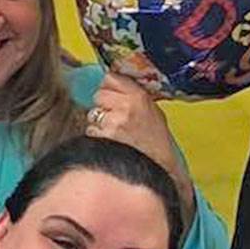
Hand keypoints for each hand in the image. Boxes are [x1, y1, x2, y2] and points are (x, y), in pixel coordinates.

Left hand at [86, 72, 194, 222]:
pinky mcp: (102, 139)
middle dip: (103, 105)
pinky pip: (91, 132)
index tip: (112, 95)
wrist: (158, 170)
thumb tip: (114, 85)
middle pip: (98, 95)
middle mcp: (125, 107)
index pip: (111, 78)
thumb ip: (135, 97)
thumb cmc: (157, 144)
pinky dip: (97, 137)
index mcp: (139, 97)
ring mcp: (112, 123)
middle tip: (115, 119)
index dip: (109, 87)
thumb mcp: (154, 113)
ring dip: (99, 123)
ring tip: (115, 134)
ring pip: (92, 114)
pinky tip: (111, 144)